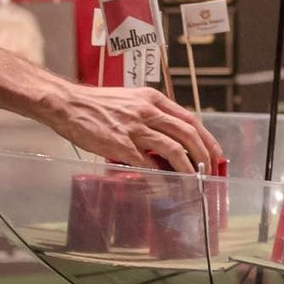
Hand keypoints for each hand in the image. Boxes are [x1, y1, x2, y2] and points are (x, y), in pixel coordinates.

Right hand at [46, 81, 222, 171]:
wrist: (68, 104)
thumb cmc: (97, 105)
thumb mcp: (131, 101)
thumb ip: (150, 116)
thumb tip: (169, 139)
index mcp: (152, 99)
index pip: (189, 119)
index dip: (207, 138)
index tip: (214, 153)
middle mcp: (148, 111)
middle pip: (188, 134)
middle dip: (204, 155)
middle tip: (209, 170)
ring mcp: (135, 128)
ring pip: (173, 149)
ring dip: (188, 168)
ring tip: (193, 180)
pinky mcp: (121, 144)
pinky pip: (148, 164)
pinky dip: (160, 176)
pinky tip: (165, 185)